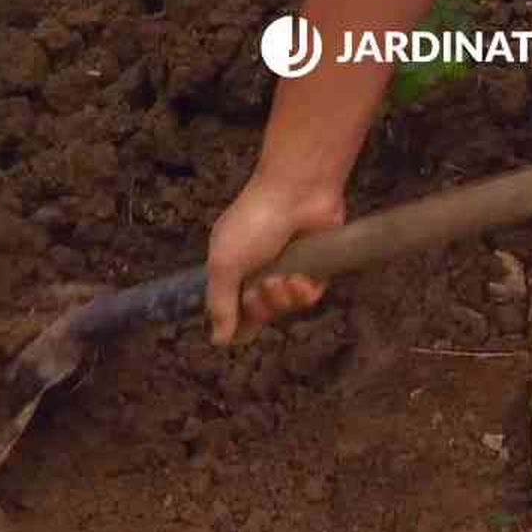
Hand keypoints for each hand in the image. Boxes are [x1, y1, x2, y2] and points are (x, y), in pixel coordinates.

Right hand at [206, 174, 345, 345]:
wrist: (298, 190)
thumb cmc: (255, 221)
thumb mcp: (224, 264)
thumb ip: (219, 305)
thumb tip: (218, 341)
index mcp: (232, 270)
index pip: (232, 311)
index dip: (236, 321)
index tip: (239, 316)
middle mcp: (258, 272)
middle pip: (259, 315)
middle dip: (260, 307)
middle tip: (259, 287)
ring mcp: (287, 270)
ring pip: (284, 309)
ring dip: (283, 299)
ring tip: (283, 278)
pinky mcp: (314, 268)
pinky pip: (308, 299)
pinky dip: (303, 293)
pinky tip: (301, 278)